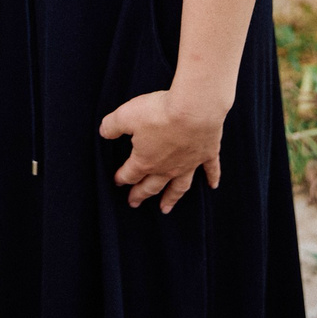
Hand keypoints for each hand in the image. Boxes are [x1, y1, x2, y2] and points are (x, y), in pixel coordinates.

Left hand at [98, 85, 225, 212]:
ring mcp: (189, 163)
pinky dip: (212, 178)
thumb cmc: (160, 112)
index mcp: (145, 161)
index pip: (130, 174)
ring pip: (178, 186)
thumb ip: (112, 126)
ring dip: (171, 198)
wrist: (195, 109)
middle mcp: (167, 168)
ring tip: (166, 209)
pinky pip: (210, 170)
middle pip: (151, 186)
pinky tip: (213, 186)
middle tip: (134, 203)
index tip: (117, 182)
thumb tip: (103, 132)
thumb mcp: (126, 115)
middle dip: (141, 194)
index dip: (121, 178)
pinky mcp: (207, 153)